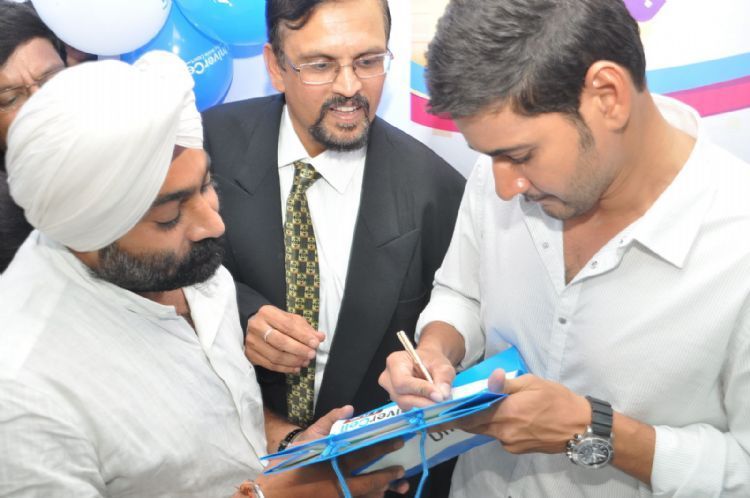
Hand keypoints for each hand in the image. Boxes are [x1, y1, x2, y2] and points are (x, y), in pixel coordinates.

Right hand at [245, 305, 325, 373]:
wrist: (252, 325)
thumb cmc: (275, 322)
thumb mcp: (290, 319)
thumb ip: (305, 328)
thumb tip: (320, 337)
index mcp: (268, 313)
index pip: (288, 326)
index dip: (303, 336)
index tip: (315, 343)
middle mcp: (257, 327)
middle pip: (280, 342)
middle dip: (299, 350)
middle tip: (311, 354)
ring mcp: (252, 342)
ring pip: (275, 356)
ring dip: (294, 361)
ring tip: (305, 361)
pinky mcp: (250, 355)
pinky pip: (270, 365)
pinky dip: (285, 368)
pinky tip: (295, 368)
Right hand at [258, 408, 409, 497]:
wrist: (272, 494)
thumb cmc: (289, 464)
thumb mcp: (307, 438)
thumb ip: (328, 421)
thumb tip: (349, 409)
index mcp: (334, 462)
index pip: (365, 453)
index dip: (383, 447)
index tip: (398, 442)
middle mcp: (339, 483)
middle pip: (371, 481)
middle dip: (388, 476)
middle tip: (402, 471)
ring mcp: (337, 497)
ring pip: (367, 497)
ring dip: (382, 491)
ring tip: (397, 487)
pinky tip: (377, 496)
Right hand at [378, 347, 455, 409]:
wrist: (429, 363)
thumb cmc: (431, 360)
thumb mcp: (441, 364)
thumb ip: (443, 378)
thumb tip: (442, 395)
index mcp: (395, 361)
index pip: (403, 381)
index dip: (420, 390)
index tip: (438, 395)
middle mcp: (388, 377)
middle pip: (401, 396)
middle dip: (423, 401)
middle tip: (442, 402)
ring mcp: (391, 390)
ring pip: (405, 404)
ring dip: (423, 404)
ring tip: (438, 399)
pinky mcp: (397, 400)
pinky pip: (408, 408)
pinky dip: (422, 407)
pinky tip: (431, 401)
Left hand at [453, 369, 589, 453]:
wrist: (581, 428)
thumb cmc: (558, 400)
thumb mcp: (532, 383)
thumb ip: (507, 383)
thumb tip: (490, 378)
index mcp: (507, 413)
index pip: (471, 415)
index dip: (454, 412)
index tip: (440, 409)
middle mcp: (505, 432)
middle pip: (474, 425)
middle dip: (463, 416)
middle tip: (453, 406)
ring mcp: (510, 443)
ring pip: (486, 431)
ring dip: (480, 420)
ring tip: (477, 406)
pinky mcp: (517, 449)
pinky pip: (499, 436)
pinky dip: (495, 426)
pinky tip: (502, 415)